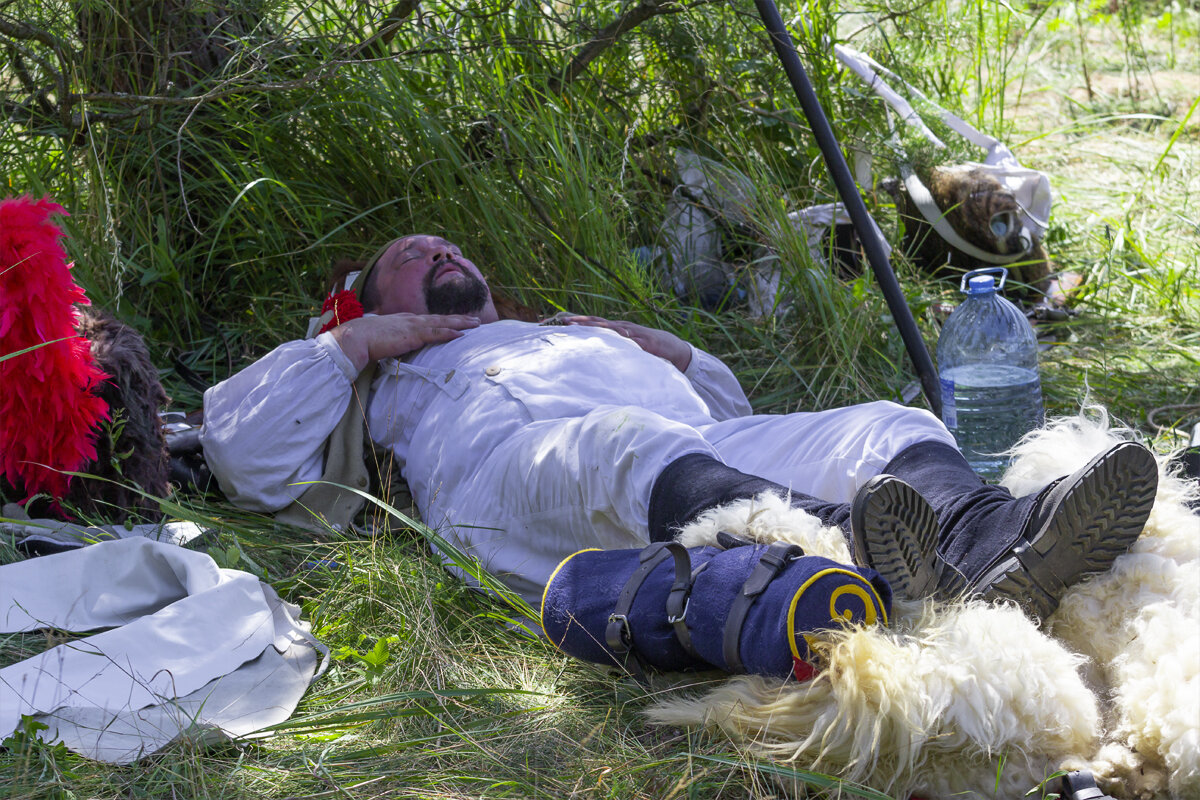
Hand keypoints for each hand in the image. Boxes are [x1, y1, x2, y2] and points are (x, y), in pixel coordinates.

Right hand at [330, 313, 480, 370]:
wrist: (356, 338)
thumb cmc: (364, 341)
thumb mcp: (382, 338)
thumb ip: (392, 341)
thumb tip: (394, 348)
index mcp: (404, 320)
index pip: (429, 320)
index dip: (444, 320)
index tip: (457, 321)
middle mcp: (411, 319)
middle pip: (440, 318)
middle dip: (459, 319)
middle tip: (475, 320)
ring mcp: (413, 326)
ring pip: (442, 323)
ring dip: (460, 323)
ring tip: (475, 324)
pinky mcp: (413, 335)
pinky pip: (435, 333)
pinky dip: (449, 332)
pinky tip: (461, 333)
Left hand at [561, 315, 691, 371]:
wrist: (674, 349)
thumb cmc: (648, 350)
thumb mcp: (628, 349)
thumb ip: (614, 350)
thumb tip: (594, 357)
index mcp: (618, 331)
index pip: (595, 324)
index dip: (580, 322)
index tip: (563, 321)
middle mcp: (623, 328)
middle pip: (599, 323)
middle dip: (582, 321)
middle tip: (565, 320)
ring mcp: (634, 333)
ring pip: (611, 328)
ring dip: (595, 325)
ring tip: (580, 324)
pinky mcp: (645, 341)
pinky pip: (630, 338)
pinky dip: (619, 336)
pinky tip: (608, 334)